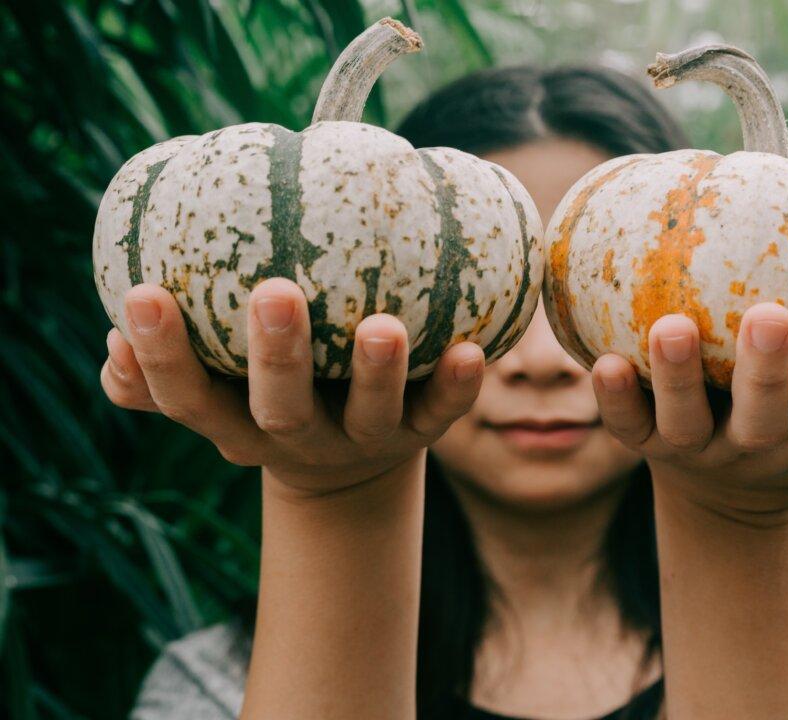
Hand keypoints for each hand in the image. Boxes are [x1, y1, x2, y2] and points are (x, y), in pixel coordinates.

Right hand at [100, 278, 484, 495]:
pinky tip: (470, 350)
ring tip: (382, 328)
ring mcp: (360, 440)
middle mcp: (295, 437)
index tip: (142, 294)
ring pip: (366, 416)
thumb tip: (124, 275)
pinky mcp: (417, 436)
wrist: (346, 467)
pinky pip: (440, 414)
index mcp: (234, 420)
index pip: (185, 396)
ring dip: (374, 374)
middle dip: (274, 357)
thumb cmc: (267, 393)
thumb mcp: (216, 381)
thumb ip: (170, 345)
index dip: (160, 357)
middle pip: (277, 410)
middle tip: (274, 293)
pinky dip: (455, 388)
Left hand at [591, 302, 787, 520]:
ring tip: (671, 326)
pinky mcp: (645, 448)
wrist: (724, 497)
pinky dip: (614, 400)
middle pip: (762, 419)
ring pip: (684, 422)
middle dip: (767, 372)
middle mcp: (754, 450)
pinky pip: (625, 426)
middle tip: (771, 313)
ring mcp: (695, 451)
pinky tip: (602, 360)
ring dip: (676, 378)